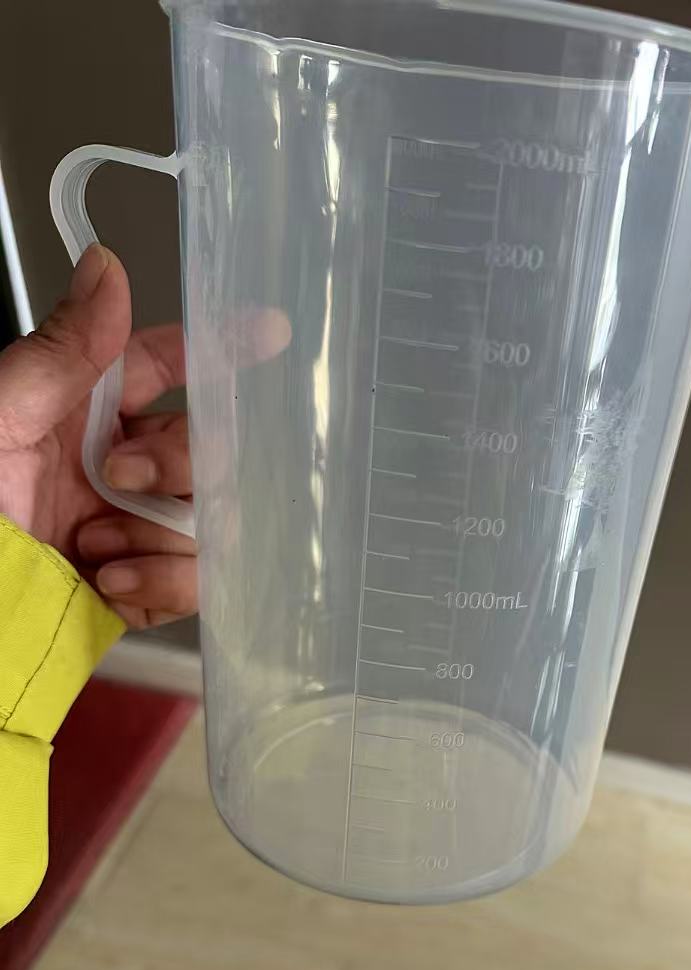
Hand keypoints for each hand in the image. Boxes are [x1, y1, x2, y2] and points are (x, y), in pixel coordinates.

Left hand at [0, 245, 195, 627]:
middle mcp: (120, 470)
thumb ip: (65, 349)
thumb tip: (106, 267)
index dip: (221, 349)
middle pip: (208, 449)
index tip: (273, 332)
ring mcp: (136, 531)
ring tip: (94, 545)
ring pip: (213, 518)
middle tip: (119, 479)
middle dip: (180, 463)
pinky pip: (199, 582)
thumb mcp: (1, 413)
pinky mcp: (144, 591)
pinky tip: (110, 578)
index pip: (167, 367)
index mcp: (85, 413)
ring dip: (160, 532)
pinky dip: (164, 581)